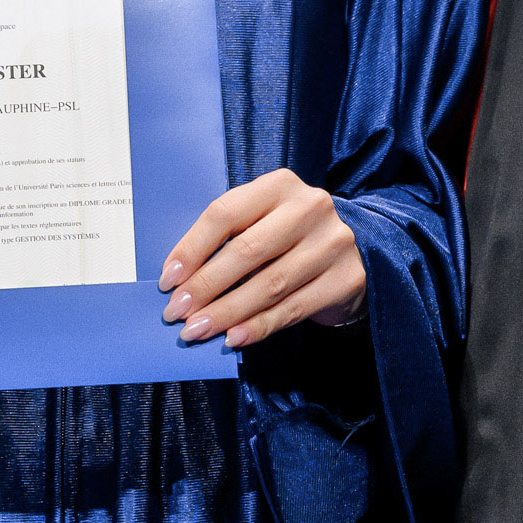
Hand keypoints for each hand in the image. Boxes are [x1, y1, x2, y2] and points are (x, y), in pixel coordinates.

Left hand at [159, 169, 365, 347]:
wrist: (354, 254)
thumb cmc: (290, 238)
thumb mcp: (263, 222)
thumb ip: (229, 240)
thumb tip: (180, 281)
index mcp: (280, 185)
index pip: (225, 213)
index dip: (192, 249)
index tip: (168, 280)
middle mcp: (310, 207)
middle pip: (246, 250)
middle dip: (205, 286)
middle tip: (177, 313)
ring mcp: (332, 243)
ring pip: (269, 284)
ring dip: (227, 312)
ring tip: (197, 330)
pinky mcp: (346, 278)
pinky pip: (292, 308)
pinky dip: (258, 326)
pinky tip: (234, 337)